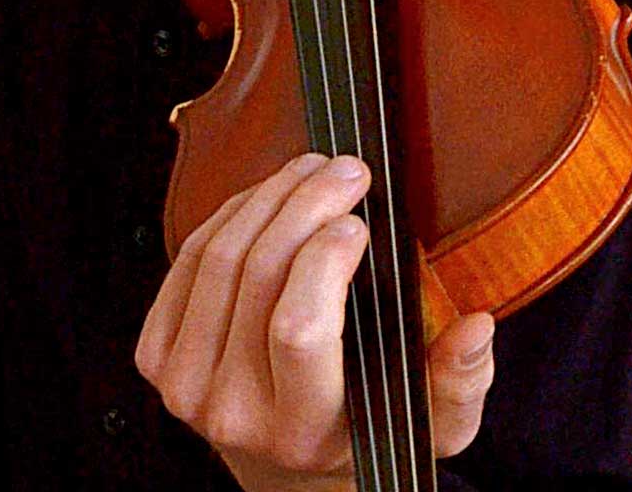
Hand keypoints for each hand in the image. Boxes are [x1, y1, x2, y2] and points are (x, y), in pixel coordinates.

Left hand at [134, 152, 497, 491]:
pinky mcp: (155, 356)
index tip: (359, 220)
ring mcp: (184, 386)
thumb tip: (477, 327)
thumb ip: (460, 381)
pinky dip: (231, 214)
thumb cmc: (364, 429)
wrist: (282, 464)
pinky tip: (269, 196)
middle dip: (303, 205)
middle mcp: (232, 414)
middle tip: (345, 170)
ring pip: (219, 257)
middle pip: (256, 278)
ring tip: (312, 170)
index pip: (299, 330)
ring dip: (268, 196)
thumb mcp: (429, 425)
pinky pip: (188, 261)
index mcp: (300, 433)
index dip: (324, 260)